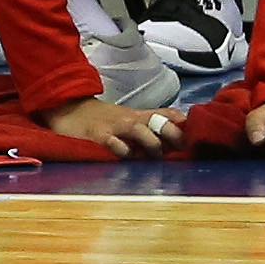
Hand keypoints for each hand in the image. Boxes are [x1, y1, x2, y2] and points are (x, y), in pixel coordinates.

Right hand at [36, 96, 183, 157]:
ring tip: (155, 156)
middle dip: (174, 134)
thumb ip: (148, 126)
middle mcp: (131, 120)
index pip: (168, 115)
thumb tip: (177, 138)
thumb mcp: (127, 117)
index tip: (196, 136)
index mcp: (139, 116)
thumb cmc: (102, 118)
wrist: (68, 107)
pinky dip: (123, 151)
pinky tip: (125, 156)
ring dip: (152, 144)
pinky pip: (115, 143)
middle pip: (159, 122)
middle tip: (182, 147)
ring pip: (140, 131)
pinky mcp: (98, 135)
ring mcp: (115, 127)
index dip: (184, 125)